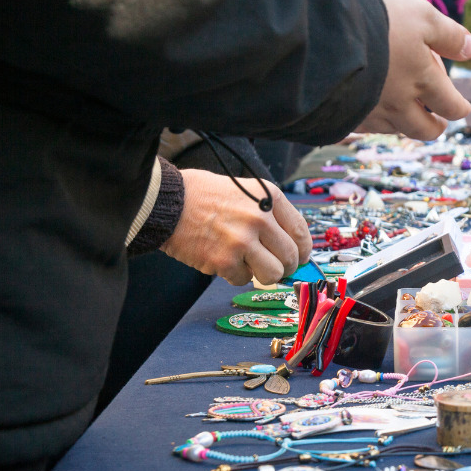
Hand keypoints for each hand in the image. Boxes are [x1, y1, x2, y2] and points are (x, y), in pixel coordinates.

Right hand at [161, 169, 312, 284]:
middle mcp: (260, 218)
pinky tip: (224, 259)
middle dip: (286, 267)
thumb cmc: (204, 196)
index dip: (304, 250)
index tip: (300, 258)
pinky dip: (236, 275)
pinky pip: (244, 279)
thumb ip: (270, 214)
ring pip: (273, 274)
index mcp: (269, 197)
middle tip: (275, 266)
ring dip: (263, 274)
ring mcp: (242, 241)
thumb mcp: (246, 191)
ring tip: (249, 263)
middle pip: (291, 257)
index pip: (301, 232)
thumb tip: (294, 247)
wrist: (167, 203)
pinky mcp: (224, 261)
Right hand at [357, 0, 470, 140]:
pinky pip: (362, 127)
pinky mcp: (343, 114)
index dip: (459, 108)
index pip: (451, 106)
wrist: (320, 32)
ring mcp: (369, 113)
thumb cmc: (377, 20)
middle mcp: (399, 105)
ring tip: (403, 113)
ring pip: (393, 129)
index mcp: (423, 82)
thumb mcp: (422, 15)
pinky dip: (370, 122)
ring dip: (402, 124)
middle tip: (437, 121)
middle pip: (424, 130)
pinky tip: (367, 110)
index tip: (461, 108)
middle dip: (434, 127)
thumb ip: (450, 35)